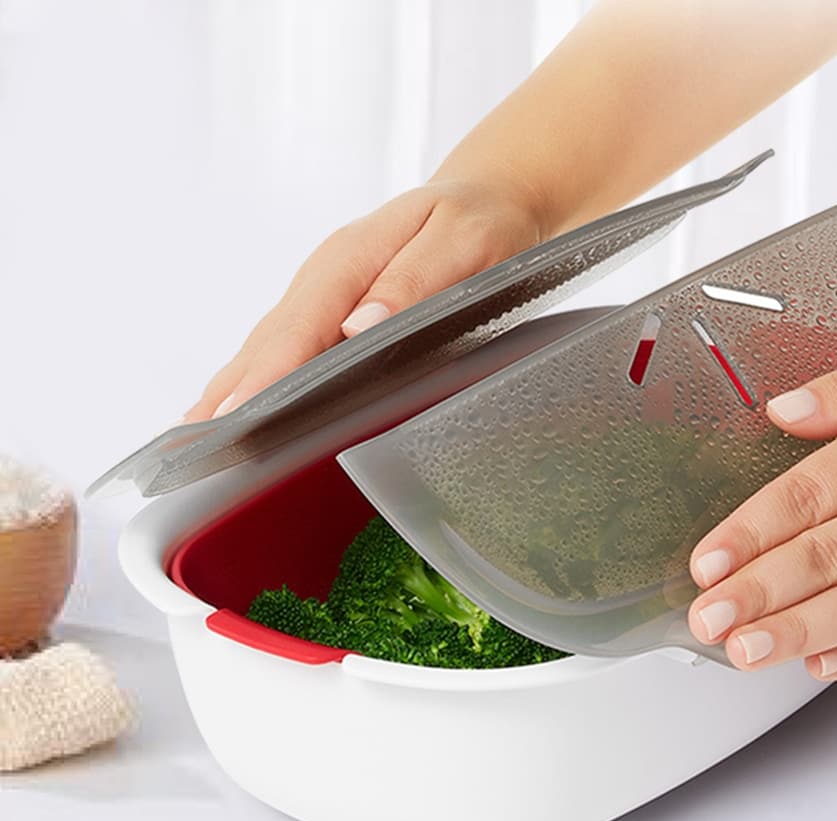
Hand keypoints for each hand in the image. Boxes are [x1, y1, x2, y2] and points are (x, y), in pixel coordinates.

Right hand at [183, 178, 544, 421]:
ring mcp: (324, 294)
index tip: (234, 414)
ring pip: (268, 345)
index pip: (297, 326)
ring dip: (232, 388)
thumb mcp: (464, 241)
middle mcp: (326, 278)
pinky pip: (285, 345)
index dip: (265, 374)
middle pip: (268, 341)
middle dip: (230, 392)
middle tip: (190, 446)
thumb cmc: (480, 220)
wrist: (484, 197)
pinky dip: (256, 377)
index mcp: (351, 260)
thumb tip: (360, 324)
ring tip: (194, 438)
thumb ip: (416, 280)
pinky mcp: (330, 308)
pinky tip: (237, 406)